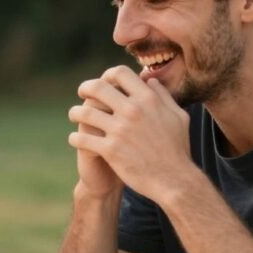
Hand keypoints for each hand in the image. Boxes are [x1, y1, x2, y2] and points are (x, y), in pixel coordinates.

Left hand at [68, 66, 192, 200]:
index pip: (120, 73)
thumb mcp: (178, 116)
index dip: (107, 75)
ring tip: (74, 115)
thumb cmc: (177, 148)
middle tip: (82, 93)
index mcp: (148, 99)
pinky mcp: (110, 150)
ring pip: (84, 112)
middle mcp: (132, 111)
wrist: (174, 180)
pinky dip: (75, 138)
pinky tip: (75, 139)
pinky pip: (82, 138)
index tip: (103, 82)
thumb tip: (150, 80)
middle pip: (97, 88)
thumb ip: (163, 96)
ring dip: (75, 113)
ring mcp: (119, 130)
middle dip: (85, 88)